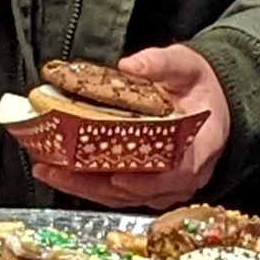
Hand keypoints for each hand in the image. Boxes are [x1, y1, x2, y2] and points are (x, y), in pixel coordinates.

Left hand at [27, 43, 231, 210]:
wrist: (209, 102)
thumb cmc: (198, 86)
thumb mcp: (186, 64)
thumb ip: (161, 63)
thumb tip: (130, 64)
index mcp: (203, 144)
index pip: (180, 172)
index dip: (149, 180)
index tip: (119, 176)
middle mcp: (186, 173)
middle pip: (142, 190)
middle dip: (96, 184)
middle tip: (59, 171)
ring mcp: (168, 185)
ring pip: (125, 197)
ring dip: (85, 188)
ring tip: (49, 171)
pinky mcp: (150, 187)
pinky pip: (119, 194)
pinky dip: (89, 187)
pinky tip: (61, 174)